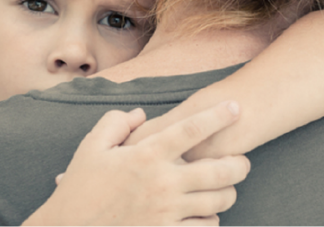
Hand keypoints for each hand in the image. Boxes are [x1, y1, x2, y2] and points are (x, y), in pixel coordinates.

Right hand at [23, 101, 249, 226]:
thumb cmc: (80, 189)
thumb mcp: (92, 148)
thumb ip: (116, 123)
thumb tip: (141, 114)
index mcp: (146, 156)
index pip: (190, 130)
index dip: (217, 116)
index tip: (235, 107)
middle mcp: (162, 183)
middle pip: (219, 171)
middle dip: (240, 163)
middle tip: (244, 160)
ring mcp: (166, 213)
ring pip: (218, 201)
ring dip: (227, 193)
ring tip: (225, 188)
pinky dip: (211, 220)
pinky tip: (206, 213)